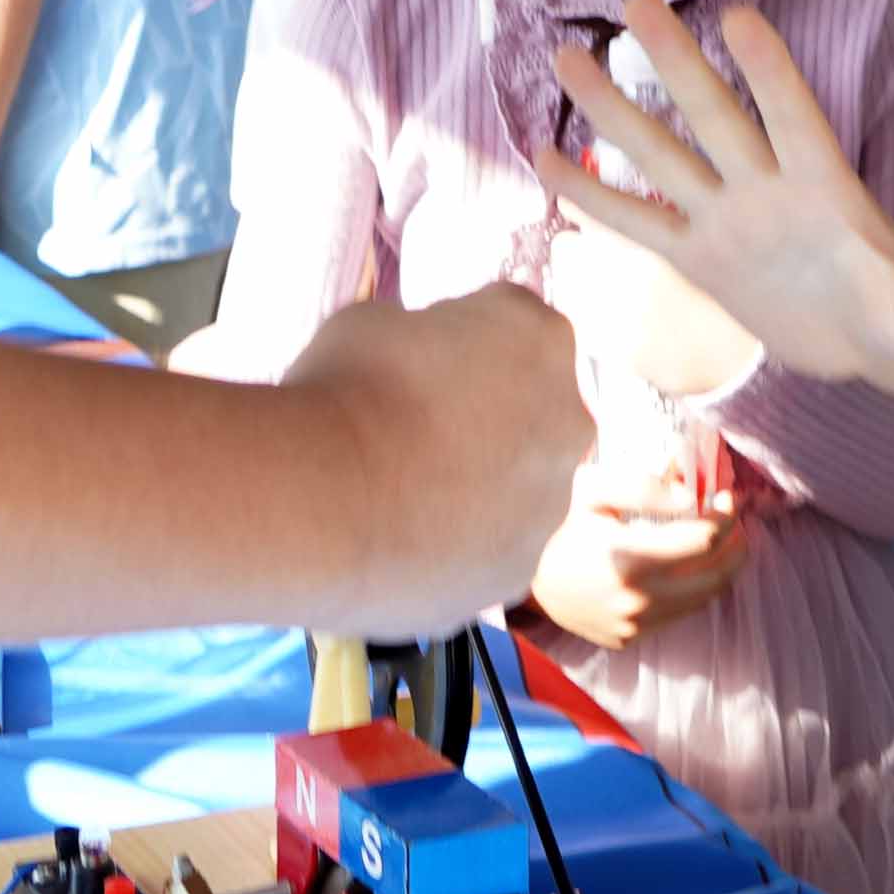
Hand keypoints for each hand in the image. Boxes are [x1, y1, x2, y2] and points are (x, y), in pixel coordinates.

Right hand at [275, 283, 592, 634]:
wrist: (326, 506)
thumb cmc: (346, 393)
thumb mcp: (376, 322)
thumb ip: (422, 335)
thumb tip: (416, 358)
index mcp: (541, 338)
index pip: (508, 323)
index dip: (452, 334)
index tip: (409, 356)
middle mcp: (567, 420)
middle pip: (527, 409)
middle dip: (480, 413)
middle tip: (406, 426)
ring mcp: (550, 505)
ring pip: (513, 487)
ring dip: (471, 484)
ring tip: (392, 494)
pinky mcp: (516, 572)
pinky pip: (487, 548)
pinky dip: (453, 543)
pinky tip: (396, 539)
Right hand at [529, 456, 750, 652]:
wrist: (525, 581)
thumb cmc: (561, 526)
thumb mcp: (592, 491)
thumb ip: (643, 487)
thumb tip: (690, 494)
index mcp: (632, 560)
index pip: (705, 539)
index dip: (726, 514)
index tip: (726, 495)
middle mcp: (639, 600)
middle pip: (717, 574)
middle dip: (737, 543)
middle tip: (736, 520)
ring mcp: (637, 625)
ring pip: (705, 598)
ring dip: (723, 568)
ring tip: (723, 542)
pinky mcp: (631, 638)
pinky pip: (680, 613)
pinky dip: (695, 588)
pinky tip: (691, 566)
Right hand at [551, 0, 893, 387]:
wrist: (865, 334)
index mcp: (822, 190)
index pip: (794, 121)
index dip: (772, 75)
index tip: (746, 17)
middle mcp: (764, 188)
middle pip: (715, 118)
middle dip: (678, 63)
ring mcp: (724, 217)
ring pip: (661, 156)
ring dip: (615, 109)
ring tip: (567, 54)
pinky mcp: (697, 257)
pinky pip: (636, 223)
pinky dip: (591, 196)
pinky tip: (542, 156)